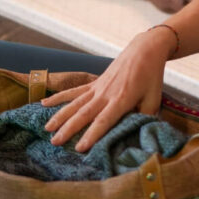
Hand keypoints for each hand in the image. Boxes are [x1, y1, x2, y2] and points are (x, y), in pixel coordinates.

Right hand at [43, 28, 173, 150]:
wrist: (144, 50)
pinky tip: (44, 103)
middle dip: (68, 129)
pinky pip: (73, 91)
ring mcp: (97, 87)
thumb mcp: (154, 98)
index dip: (92, 134)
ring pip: (74, 103)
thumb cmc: (151, 76)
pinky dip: (59, 97)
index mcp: (122, 99)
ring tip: (47, 129)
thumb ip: (145, 116)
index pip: (104, 120)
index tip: (80, 148)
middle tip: (54, 142)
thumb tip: (139, 132)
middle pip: (83, 113)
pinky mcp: (94, 83)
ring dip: (59, 116)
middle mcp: (106, 94)